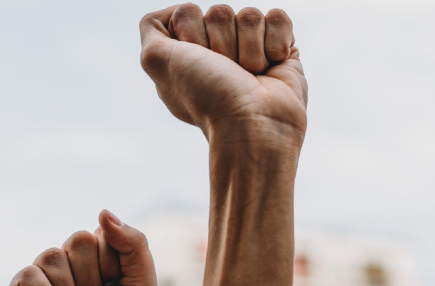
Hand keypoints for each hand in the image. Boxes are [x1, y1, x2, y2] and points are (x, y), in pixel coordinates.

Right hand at [6, 211, 156, 285]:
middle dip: (93, 279)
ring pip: (53, 256)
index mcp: (104, 264)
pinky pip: (29, 274)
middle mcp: (74, 269)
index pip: (104, 234)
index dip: (113, 266)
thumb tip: (103, 212)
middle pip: (78, 240)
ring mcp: (45, 281)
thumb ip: (134, 244)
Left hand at [139, 4, 306, 144]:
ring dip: (250, 48)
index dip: (192, 35)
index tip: (199, 66)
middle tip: (228, 74)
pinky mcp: (282, 50)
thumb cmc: (207, 98)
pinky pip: (278, 18)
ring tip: (251, 77)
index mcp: (191, 53)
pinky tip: (272, 66)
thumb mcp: (157, 61)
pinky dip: (276, 41)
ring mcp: (253, 50)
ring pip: (250, 15)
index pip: (188, 12)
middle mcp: (221, 51)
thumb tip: (175, 11)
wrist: (253, 125)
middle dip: (223, 44)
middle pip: (219, 12)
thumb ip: (152, 28)